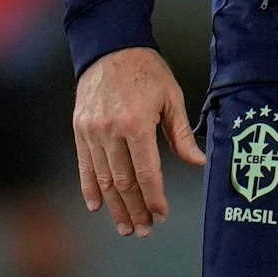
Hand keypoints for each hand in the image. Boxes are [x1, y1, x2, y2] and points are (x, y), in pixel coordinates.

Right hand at [73, 46, 205, 238]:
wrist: (111, 47)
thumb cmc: (146, 70)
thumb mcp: (172, 96)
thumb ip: (182, 133)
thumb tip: (197, 161)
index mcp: (137, 123)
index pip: (146, 171)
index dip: (154, 197)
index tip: (161, 213)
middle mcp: (111, 131)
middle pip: (123, 182)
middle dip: (135, 209)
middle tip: (144, 229)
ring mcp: (92, 131)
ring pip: (103, 179)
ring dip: (114, 206)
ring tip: (125, 226)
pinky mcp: (80, 129)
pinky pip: (84, 165)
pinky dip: (89, 188)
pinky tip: (97, 206)